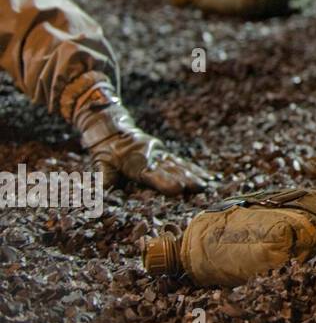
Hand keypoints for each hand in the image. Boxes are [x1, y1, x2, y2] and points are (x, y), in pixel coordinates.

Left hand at [83, 119, 212, 195]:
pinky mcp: (167, 155)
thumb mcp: (100, 162)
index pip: (151, 173)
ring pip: (180, 166)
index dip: (164, 181)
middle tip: (200, 188)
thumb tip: (100, 192)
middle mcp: (152, 157)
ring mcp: (161, 155)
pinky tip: (208, 176)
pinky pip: (183, 163)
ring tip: (207, 185)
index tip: (178, 189)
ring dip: (194, 176)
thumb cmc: (106, 151)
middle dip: (186, 179)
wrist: (114, 130)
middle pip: (170, 170)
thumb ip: (103, 176)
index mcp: (135, 161)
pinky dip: (196, 170)